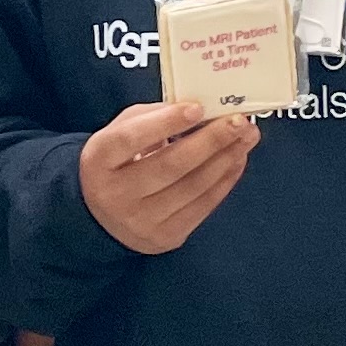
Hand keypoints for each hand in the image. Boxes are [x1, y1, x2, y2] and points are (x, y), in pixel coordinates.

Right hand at [78, 100, 259, 256]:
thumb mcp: (120, 132)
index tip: (198, 108)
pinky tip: (236, 160)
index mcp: (99, 160)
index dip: (166, 122)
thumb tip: (200, 110)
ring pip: (193, 187)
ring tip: (246, 137)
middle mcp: (115, 194)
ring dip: (226, 159)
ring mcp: (141, 221)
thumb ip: (153, 118)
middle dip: (211, 141)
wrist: (101, 216)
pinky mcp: (165, 237)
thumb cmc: (117, 163)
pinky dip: (225, 181)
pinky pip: (202, 206)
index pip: (133, 138)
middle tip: (239, 122)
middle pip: (170, 165)